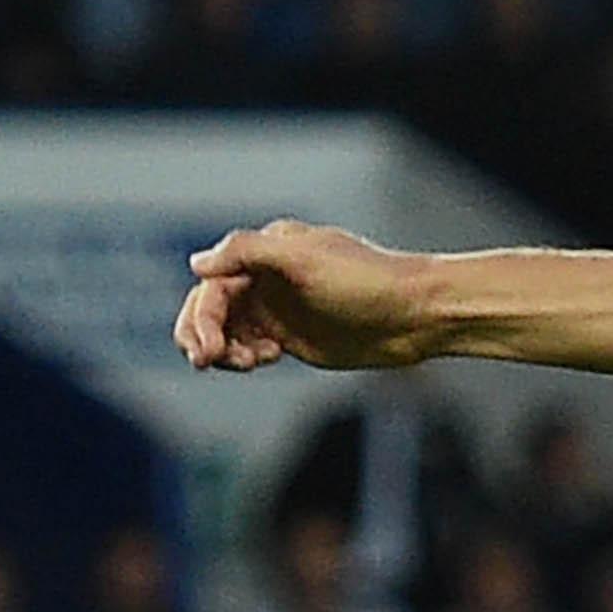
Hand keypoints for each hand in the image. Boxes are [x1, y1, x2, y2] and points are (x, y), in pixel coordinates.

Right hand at [172, 220, 433, 372]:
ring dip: (224, 350)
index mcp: (268, 250)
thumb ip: (249, 253)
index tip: (209, 351)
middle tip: (211, 361)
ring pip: (224, 330)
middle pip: (209, 308)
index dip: (202, 318)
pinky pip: (246, 346)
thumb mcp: (307, 260)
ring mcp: (278, 307)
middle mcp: (267, 276)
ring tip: (252, 362)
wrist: (416, 315)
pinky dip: (243, 357)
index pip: (212, 284)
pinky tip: (269, 359)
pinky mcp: (289, 335)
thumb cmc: (368, 282)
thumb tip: (196, 263)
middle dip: (202, 335)